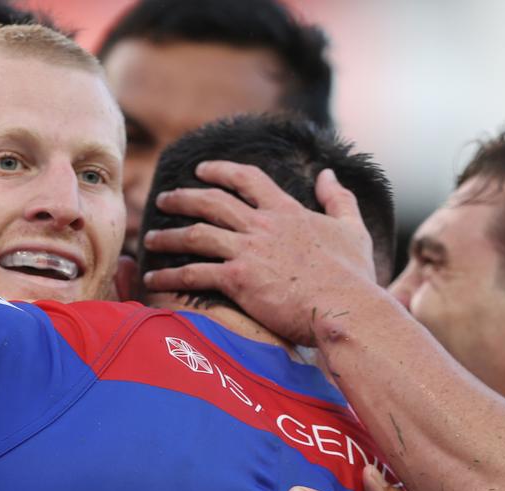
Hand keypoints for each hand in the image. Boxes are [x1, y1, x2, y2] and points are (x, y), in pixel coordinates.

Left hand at [142, 161, 375, 345]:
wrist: (345, 307)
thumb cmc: (353, 276)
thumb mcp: (352, 229)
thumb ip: (339, 199)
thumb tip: (329, 174)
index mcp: (286, 212)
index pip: (247, 179)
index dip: (221, 171)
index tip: (201, 170)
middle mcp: (262, 226)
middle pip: (212, 202)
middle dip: (183, 198)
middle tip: (163, 199)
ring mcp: (248, 251)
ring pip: (197, 235)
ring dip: (169, 236)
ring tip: (150, 240)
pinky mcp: (238, 279)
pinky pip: (194, 272)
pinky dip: (170, 275)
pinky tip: (154, 279)